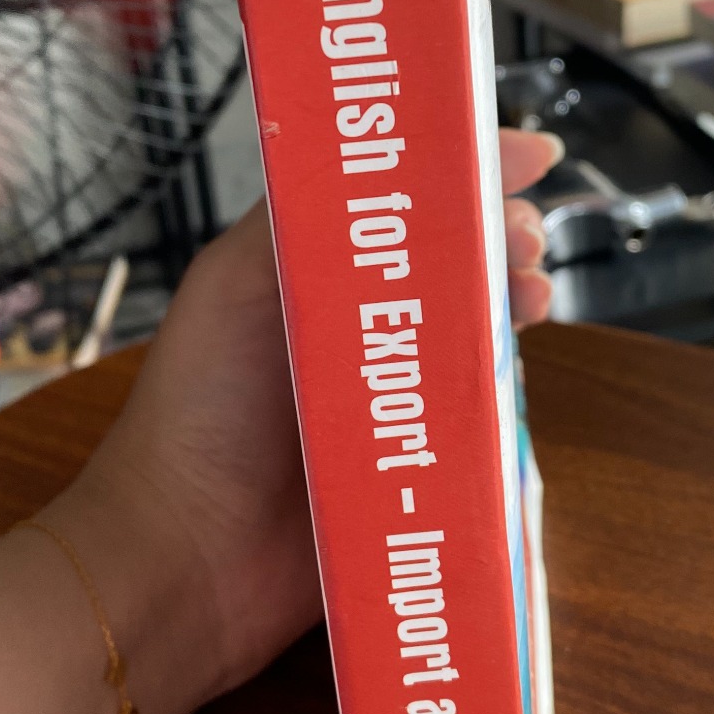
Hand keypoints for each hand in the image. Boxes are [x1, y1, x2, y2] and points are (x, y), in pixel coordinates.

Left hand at [53, 126, 562, 713]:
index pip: (402, 206)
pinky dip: (506, 401)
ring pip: (474, 341)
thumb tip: (381, 160)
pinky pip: (478, 430)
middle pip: (454, 268)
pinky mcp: (414, 472)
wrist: (183, 559)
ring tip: (530, 297)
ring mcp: (388, 404)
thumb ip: (297, 215)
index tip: (526, 154)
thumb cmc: (192, 415)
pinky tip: (518, 381)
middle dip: (502, 240)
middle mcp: (355, 334)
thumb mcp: (233, 282)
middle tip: (525, 241)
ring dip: (512, 311)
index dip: (465, 172)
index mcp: (313, 276)